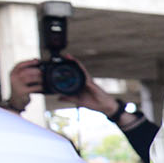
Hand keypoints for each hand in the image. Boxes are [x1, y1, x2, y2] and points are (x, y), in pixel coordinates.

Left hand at [2, 56, 116, 116]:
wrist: (104, 106)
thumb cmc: (94, 103)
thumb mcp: (78, 101)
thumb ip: (68, 98)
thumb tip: (58, 97)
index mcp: (80, 84)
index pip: (72, 75)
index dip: (66, 69)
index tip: (58, 64)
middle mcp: (84, 80)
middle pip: (76, 69)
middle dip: (69, 62)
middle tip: (61, 56)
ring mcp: (88, 80)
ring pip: (80, 69)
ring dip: (74, 62)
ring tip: (68, 56)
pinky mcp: (91, 83)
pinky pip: (85, 74)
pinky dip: (81, 68)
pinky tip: (76, 64)